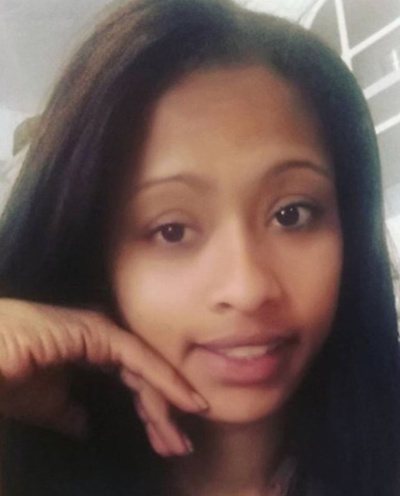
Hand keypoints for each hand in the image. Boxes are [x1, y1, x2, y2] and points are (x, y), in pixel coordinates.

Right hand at [0, 299, 207, 456]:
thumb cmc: (11, 379)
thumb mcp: (50, 405)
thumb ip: (71, 414)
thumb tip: (85, 427)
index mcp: (95, 351)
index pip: (134, 382)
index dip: (152, 412)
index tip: (168, 440)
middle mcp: (106, 339)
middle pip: (145, 379)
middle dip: (164, 415)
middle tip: (181, 447)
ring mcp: (105, 332)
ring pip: (147, 371)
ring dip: (167, 405)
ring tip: (181, 439)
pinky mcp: (101, 331)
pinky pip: (139, 359)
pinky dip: (164, 380)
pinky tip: (183, 401)